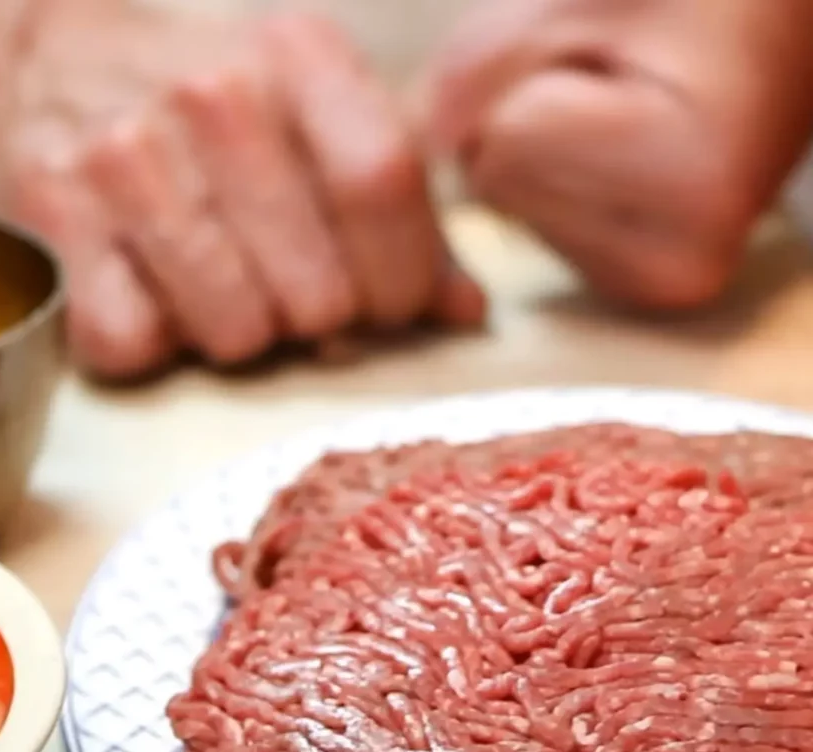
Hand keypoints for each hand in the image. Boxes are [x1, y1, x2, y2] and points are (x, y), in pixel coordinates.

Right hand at [0, 1, 484, 377]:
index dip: (401, 279)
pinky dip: (149, 343)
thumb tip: (461, 311)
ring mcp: (123, 160)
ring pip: (233, 334)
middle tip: (288, 296)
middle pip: (316, 289)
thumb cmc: (198, 100)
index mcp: (296, 57)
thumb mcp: (308, 111)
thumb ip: (393, 207)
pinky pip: (133, 344)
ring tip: (215, 289)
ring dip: (236, 336)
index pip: (382, 187)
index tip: (389, 308)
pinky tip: (146, 294)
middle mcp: (211, 100)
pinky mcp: (50, 221)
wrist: (38, 53)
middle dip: (316, 322)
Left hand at [426, 0, 812, 308]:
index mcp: (688, 184)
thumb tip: (420, 158)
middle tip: (617, 87)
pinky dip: (559, 187)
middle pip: (503, 189)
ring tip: (626, 116)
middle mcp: (683, 264)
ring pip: (513, 213)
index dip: (528, 87)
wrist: (769, 25)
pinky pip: (538, 231)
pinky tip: (622, 158)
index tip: (610, 56)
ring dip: (544, 155)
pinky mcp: (645, 285)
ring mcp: (664, 286)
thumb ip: (471, 78)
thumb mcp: (567, 2)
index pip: (506, 150)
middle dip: (531, 123)